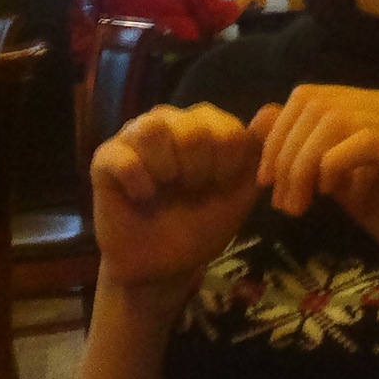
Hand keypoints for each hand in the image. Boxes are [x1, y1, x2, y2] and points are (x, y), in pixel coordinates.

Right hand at [91, 103, 262, 291]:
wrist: (160, 267)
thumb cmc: (200, 226)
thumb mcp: (238, 194)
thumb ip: (257, 154)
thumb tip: (273, 111)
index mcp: (204, 126)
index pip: (227, 129)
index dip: (227, 168)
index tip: (217, 186)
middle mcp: (170, 121)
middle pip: (193, 129)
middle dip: (198, 171)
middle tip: (188, 190)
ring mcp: (134, 136)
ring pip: (154, 131)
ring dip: (167, 171)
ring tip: (164, 190)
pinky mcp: (105, 158)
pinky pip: (123, 157)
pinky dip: (139, 183)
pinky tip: (142, 197)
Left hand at [251, 85, 378, 313]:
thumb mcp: (339, 183)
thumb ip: (306, 152)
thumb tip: (260, 118)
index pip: (311, 95)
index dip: (279, 134)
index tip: (267, 180)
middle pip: (317, 102)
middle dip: (285, 151)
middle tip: (280, 199)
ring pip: (334, 119)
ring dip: (303, 164)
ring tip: (297, 205)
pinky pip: (363, 141)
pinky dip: (333, 165)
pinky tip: (328, 194)